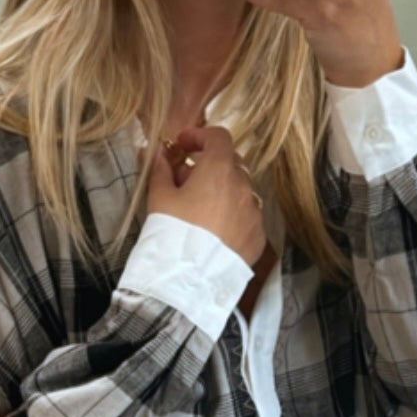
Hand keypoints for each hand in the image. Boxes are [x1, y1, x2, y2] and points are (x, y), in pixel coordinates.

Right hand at [144, 126, 265, 268]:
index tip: (183, 145)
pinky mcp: (259, 237)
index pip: (218, 136)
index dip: (199, 136)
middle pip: (230, 164)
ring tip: (200, 210)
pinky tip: (215, 231)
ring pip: (240, 191)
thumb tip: (157, 151)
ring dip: (223, 192)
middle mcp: (244, 187)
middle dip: (209, 166)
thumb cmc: (171, 233)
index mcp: (220, 170)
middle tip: (186, 181)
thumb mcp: (159, 197)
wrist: (187, 281)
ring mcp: (254, 213)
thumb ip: (160, 168)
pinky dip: (233, 216)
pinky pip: (247, 217)